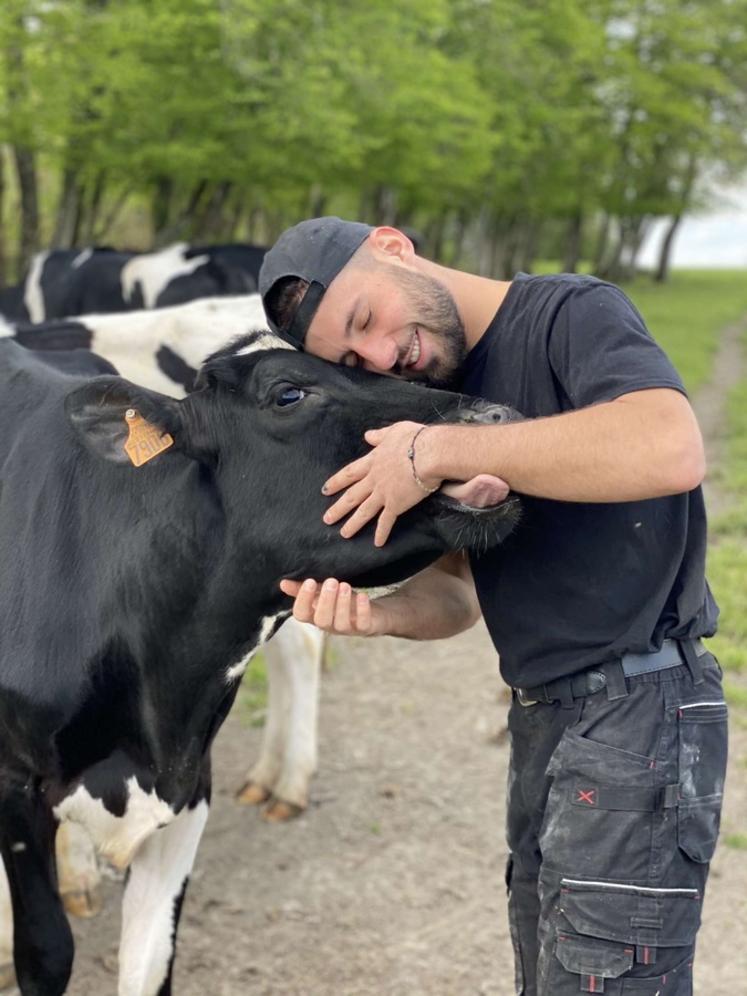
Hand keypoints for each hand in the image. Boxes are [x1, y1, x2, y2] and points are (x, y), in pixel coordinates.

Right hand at [279, 578, 383, 635]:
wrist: (371, 611)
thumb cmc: (342, 601)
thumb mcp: (322, 592)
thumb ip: (303, 589)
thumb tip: (282, 583)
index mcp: (315, 615)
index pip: (302, 614)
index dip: (303, 600)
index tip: (310, 581)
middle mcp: (329, 625)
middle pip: (321, 620)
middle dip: (326, 601)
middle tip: (332, 581)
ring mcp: (347, 629)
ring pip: (340, 623)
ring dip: (342, 603)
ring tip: (345, 585)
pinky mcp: (364, 628)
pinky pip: (362, 624)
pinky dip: (363, 610)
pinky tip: (363, 596)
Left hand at [322, 421, 441, 546]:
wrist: (428, 453)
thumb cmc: (415, 439)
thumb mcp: (394, 431)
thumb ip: (379, 435)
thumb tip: (368, 435)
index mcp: (373, 461)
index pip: (350, 473)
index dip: (336, 482)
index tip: (325, 490)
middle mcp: (374, 479)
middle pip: (352, 496)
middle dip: (338, 508)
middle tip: (327, 519)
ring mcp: (383, 493)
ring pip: (364, 511)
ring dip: (353, 524)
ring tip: (344, 534)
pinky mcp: (396, 504)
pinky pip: (386, 521)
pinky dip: (381, 533)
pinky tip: (377, 543)